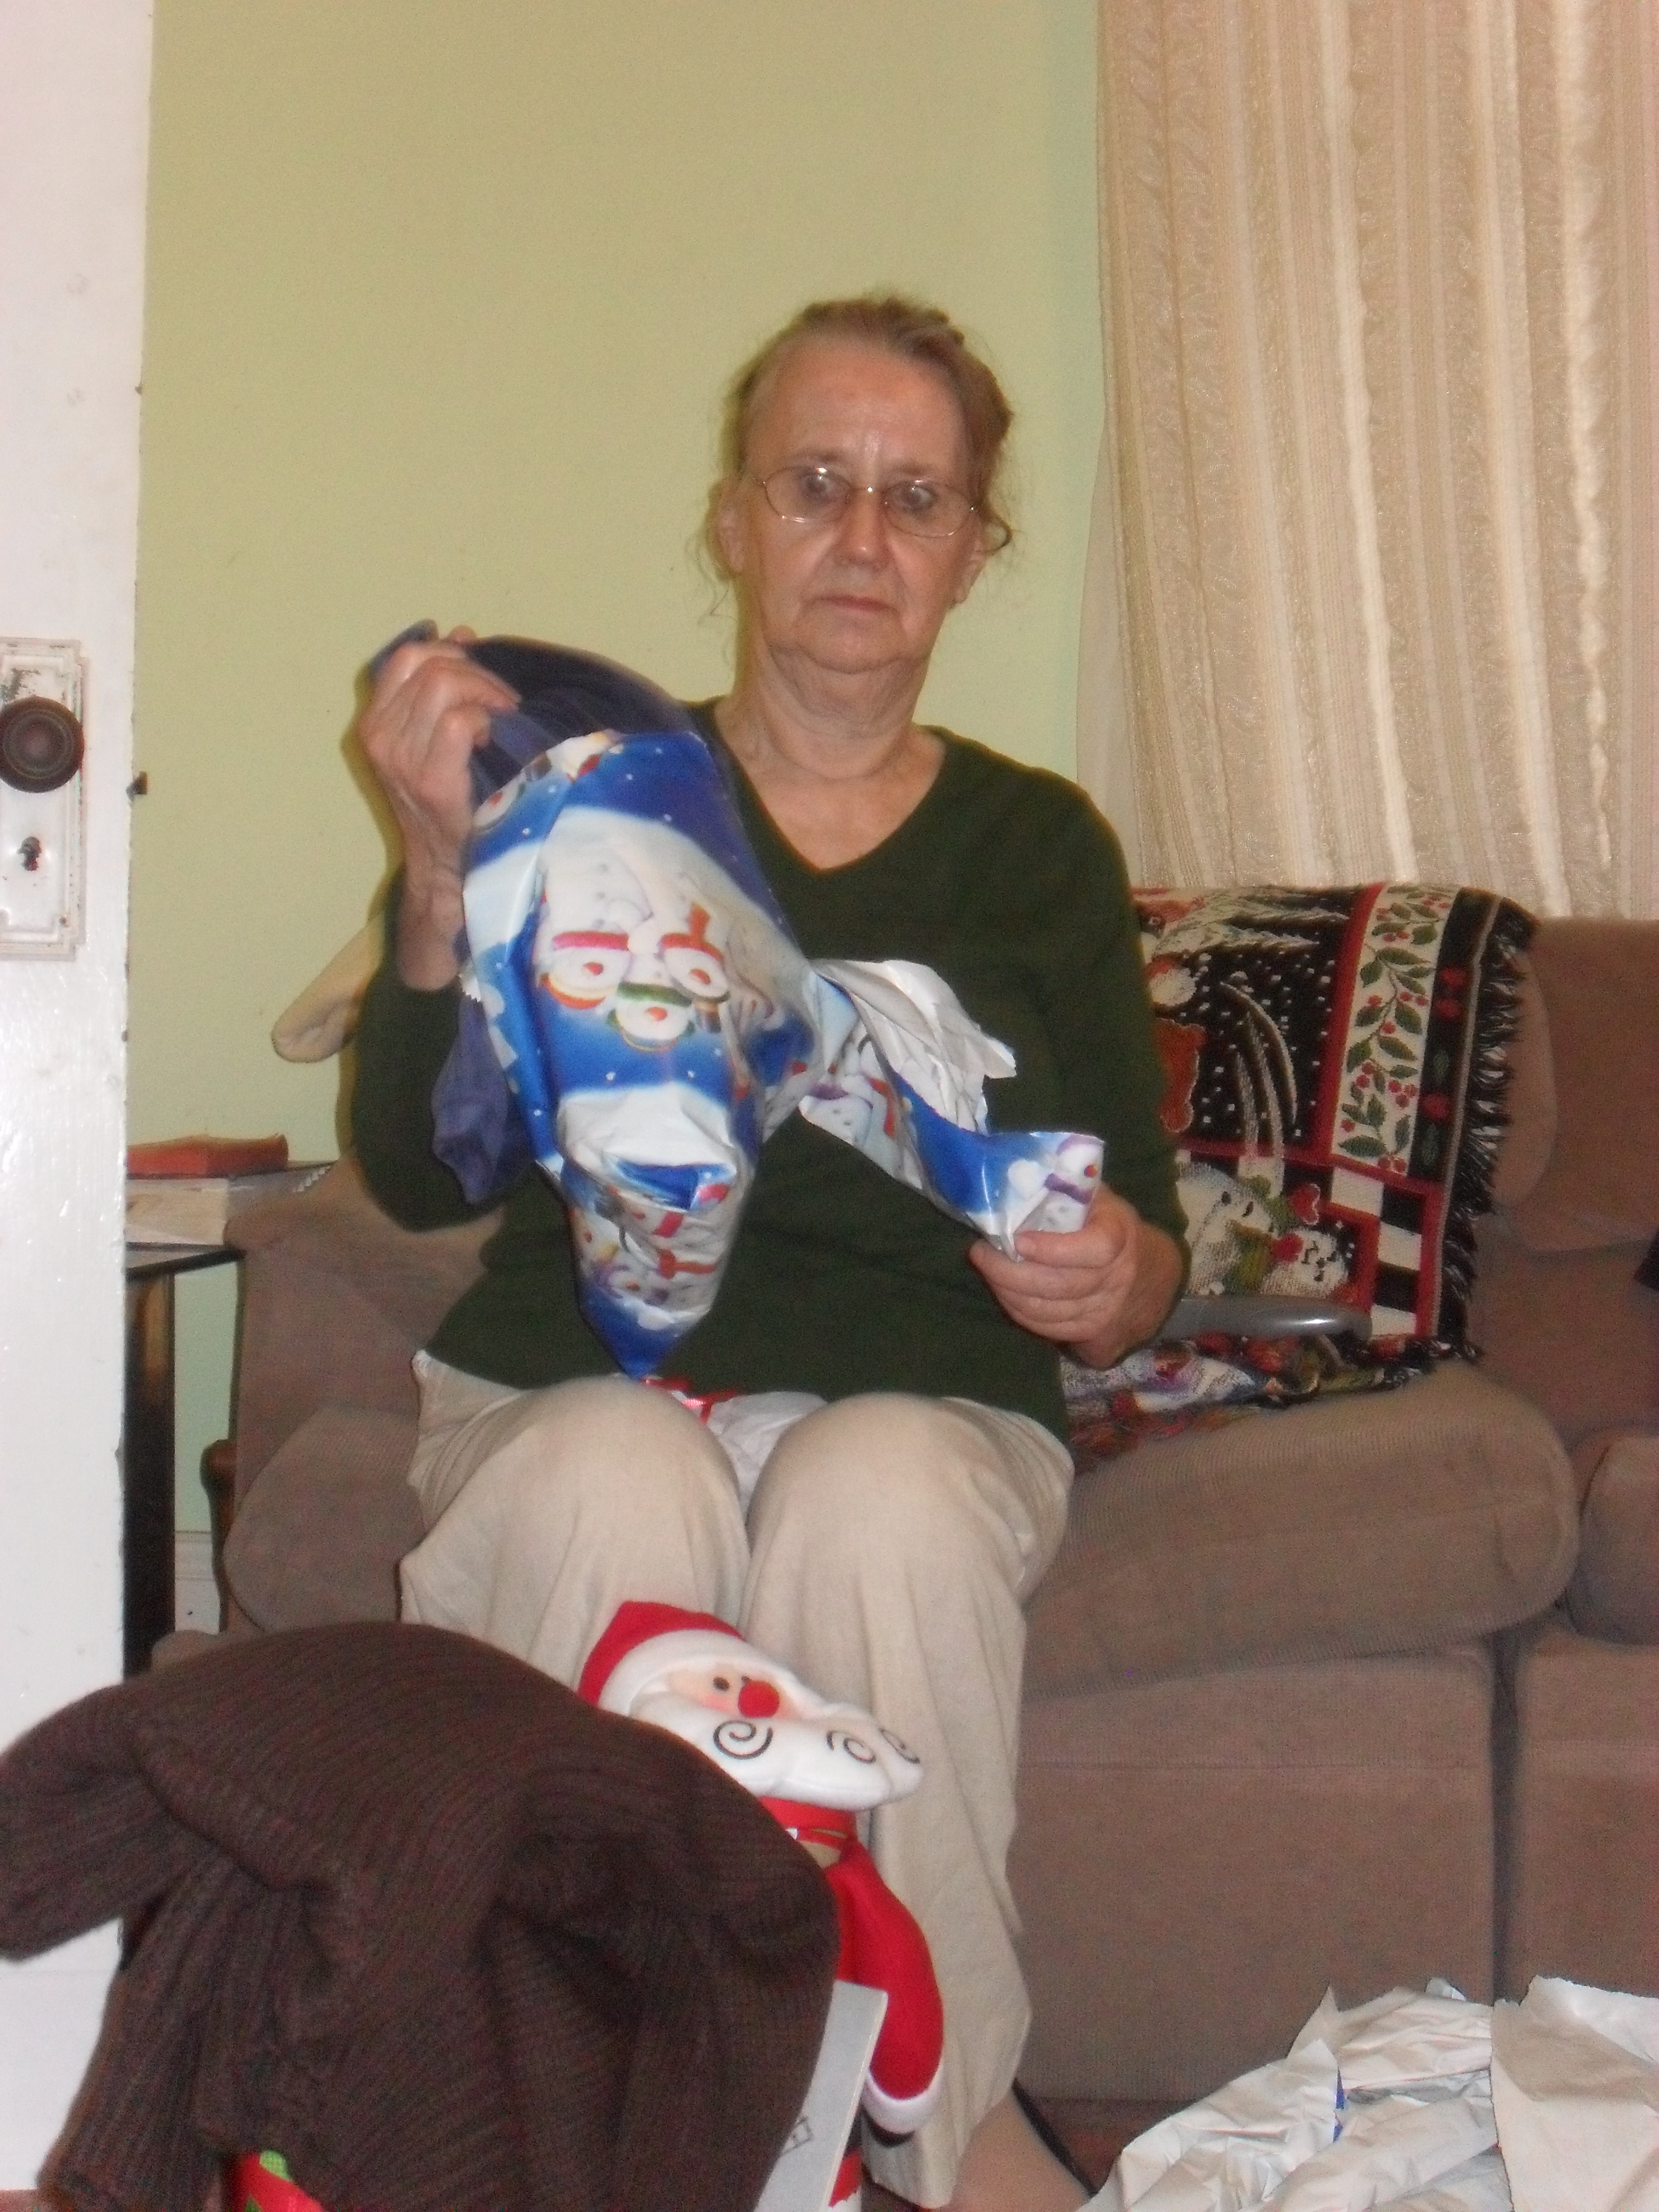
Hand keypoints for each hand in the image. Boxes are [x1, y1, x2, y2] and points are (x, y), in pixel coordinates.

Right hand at [356, 627, 518, 987]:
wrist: (446, 866)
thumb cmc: (448, 800)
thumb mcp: (431, 737)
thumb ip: (440, 687)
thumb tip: (462, 634)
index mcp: (374, 723)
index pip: (407, 656)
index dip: (449, 652)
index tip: (479, 671)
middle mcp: (379, 737)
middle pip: (428, 665)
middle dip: (476, 672)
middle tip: (503, 698)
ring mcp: (402, 759)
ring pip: (445, 685)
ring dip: (486, 692)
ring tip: (503, 714)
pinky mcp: (432, 779)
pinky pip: (461, 720)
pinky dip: (486, 718)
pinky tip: (495, 737)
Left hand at [968, 1186, 1183, 1370]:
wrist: (1149, 1274)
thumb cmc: (1109, 1225)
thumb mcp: (1098, 1198)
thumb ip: (1066, 1187)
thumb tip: (1018, 1176)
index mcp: (1119, 1235)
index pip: (1094, 1249)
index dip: (1054, 1249)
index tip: (1018, 1240)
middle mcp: (1117, 1277)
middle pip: (1060, 1285)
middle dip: (1010, 1272)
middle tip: (980, 1253)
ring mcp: (1105, 1309)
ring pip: (1048, 1310)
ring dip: (1007, 1292)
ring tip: (987, 1269)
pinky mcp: (1092, 1332)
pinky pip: (1047, 1327)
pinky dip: (1018, 1311)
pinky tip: (1004, 1291)